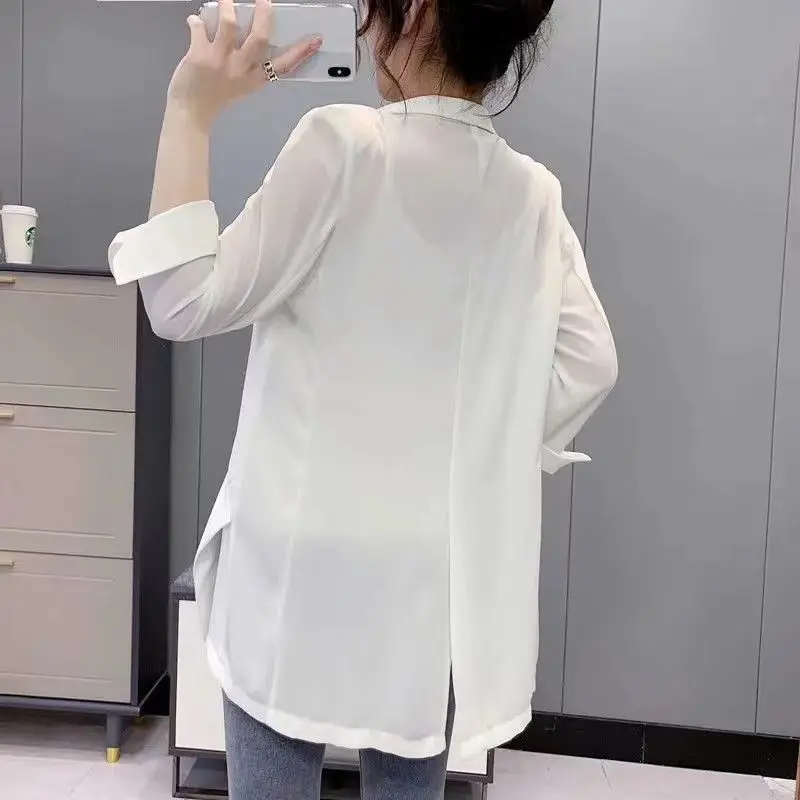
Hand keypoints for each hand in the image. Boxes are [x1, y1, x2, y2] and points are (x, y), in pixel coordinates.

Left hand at [167, 0, 321, 127]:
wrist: (191, 112)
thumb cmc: (216, 97)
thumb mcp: (241, 84)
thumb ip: (248, 64)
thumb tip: (248, 30)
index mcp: (255, 78)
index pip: (284, 65)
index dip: (301, 52)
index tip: (315, 40)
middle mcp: (241, 69)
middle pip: (259, 37)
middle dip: (264, 14)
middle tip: (264, 0)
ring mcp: (220, 61)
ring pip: (230, 24)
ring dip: (227, 6)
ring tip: (226, 1)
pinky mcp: (199, 55)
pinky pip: (199, 27)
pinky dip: (196, 21)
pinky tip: (195, 21)